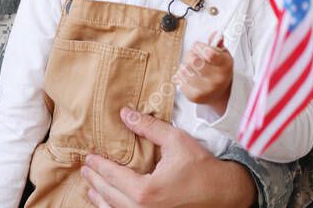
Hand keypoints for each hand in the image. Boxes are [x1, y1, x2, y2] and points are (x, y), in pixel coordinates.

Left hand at [82, 107, 255, 207]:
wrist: (226, 193)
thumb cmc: (203, 168)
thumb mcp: (176, 141)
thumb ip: (148, 127)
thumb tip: (125, 113)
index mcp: (146, 191)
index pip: (113, 176)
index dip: (99, 166)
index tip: (90, 158)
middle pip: (110, 195)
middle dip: (95, 181)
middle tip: (86, 170)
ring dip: (102, 199)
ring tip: (91, 188)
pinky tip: (111, 203)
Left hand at [174, 31, 232, 114]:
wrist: (220, 93)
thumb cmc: (219, 69)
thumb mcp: (222, 55)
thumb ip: (217, 43)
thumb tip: (217, 34)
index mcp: (225, 66)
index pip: (209, 53)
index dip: (199, 46)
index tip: (199, 48)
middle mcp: (217, 80)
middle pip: (192, 60)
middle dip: (190, 54)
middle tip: (195, 57)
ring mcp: (206, 90)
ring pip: (183, 69)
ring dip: (185, 65)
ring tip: (193, 68)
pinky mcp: (194, 97)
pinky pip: (179, 78)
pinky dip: (181, 75)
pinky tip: (190, 77)